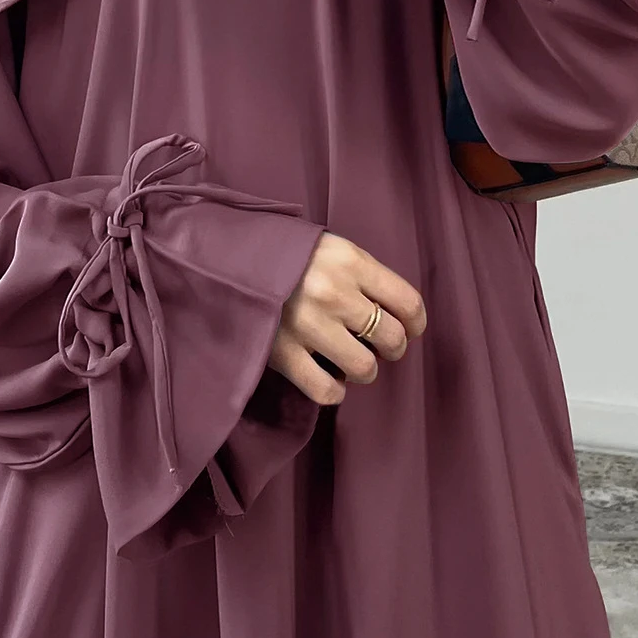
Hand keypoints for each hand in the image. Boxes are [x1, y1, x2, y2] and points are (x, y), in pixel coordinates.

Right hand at [269, 232, 426, 405]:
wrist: (221, 259)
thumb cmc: (279, 252)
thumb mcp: (325, 246)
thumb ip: (357, 271)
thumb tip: (390, 308)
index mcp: (350, 261)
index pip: (407, 301)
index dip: (416, 323)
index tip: (412, 329)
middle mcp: (335, 294)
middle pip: (392, 337)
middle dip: (392, 347)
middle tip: (380, 347)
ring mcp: (309, 326)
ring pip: (365, 367)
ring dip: (365, 369)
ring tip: (354, 363)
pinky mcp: (284, 354)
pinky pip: (327, 390)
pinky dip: (336, 391)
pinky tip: (333, 383)